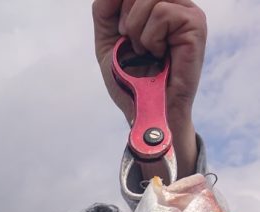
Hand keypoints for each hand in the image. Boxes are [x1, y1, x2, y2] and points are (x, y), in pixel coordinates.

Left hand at [92, 0, 206, 177]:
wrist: (147, 112)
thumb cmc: (132, 82)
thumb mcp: (108, 41)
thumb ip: (105, 10)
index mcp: (160, 5)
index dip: (120, 7)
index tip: (122, 32)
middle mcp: (177, 4)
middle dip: (126, 19)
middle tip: (135, 46)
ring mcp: (188, 12)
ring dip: (137, 31)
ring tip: (147, 52)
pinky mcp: (195, 24)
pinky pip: (162, 13)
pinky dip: (151, 38)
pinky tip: (159, 55)